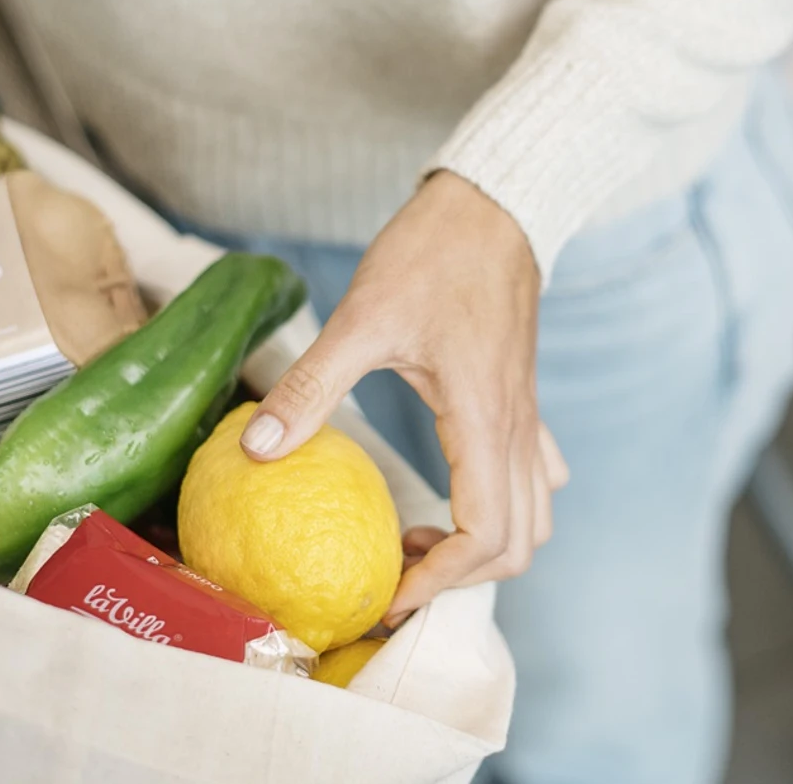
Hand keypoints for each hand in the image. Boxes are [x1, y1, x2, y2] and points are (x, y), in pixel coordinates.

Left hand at [244, 172, 568, 622]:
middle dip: (460, 576)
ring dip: (484, 547)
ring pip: (534, 516)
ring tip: (417, 536)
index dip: (439, 581)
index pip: (485, 535)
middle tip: (394, 568)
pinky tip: (453, 493)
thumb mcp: (362, 318)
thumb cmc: (435, 253)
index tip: (386, 590)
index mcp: (483, 421)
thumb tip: (256, 448)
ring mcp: (527, 416)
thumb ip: (311, 386)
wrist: (494, 202)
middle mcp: (516, 430)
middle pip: (518, 544)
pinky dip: (503, 507)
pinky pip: (536, 476)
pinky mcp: (523, 399)